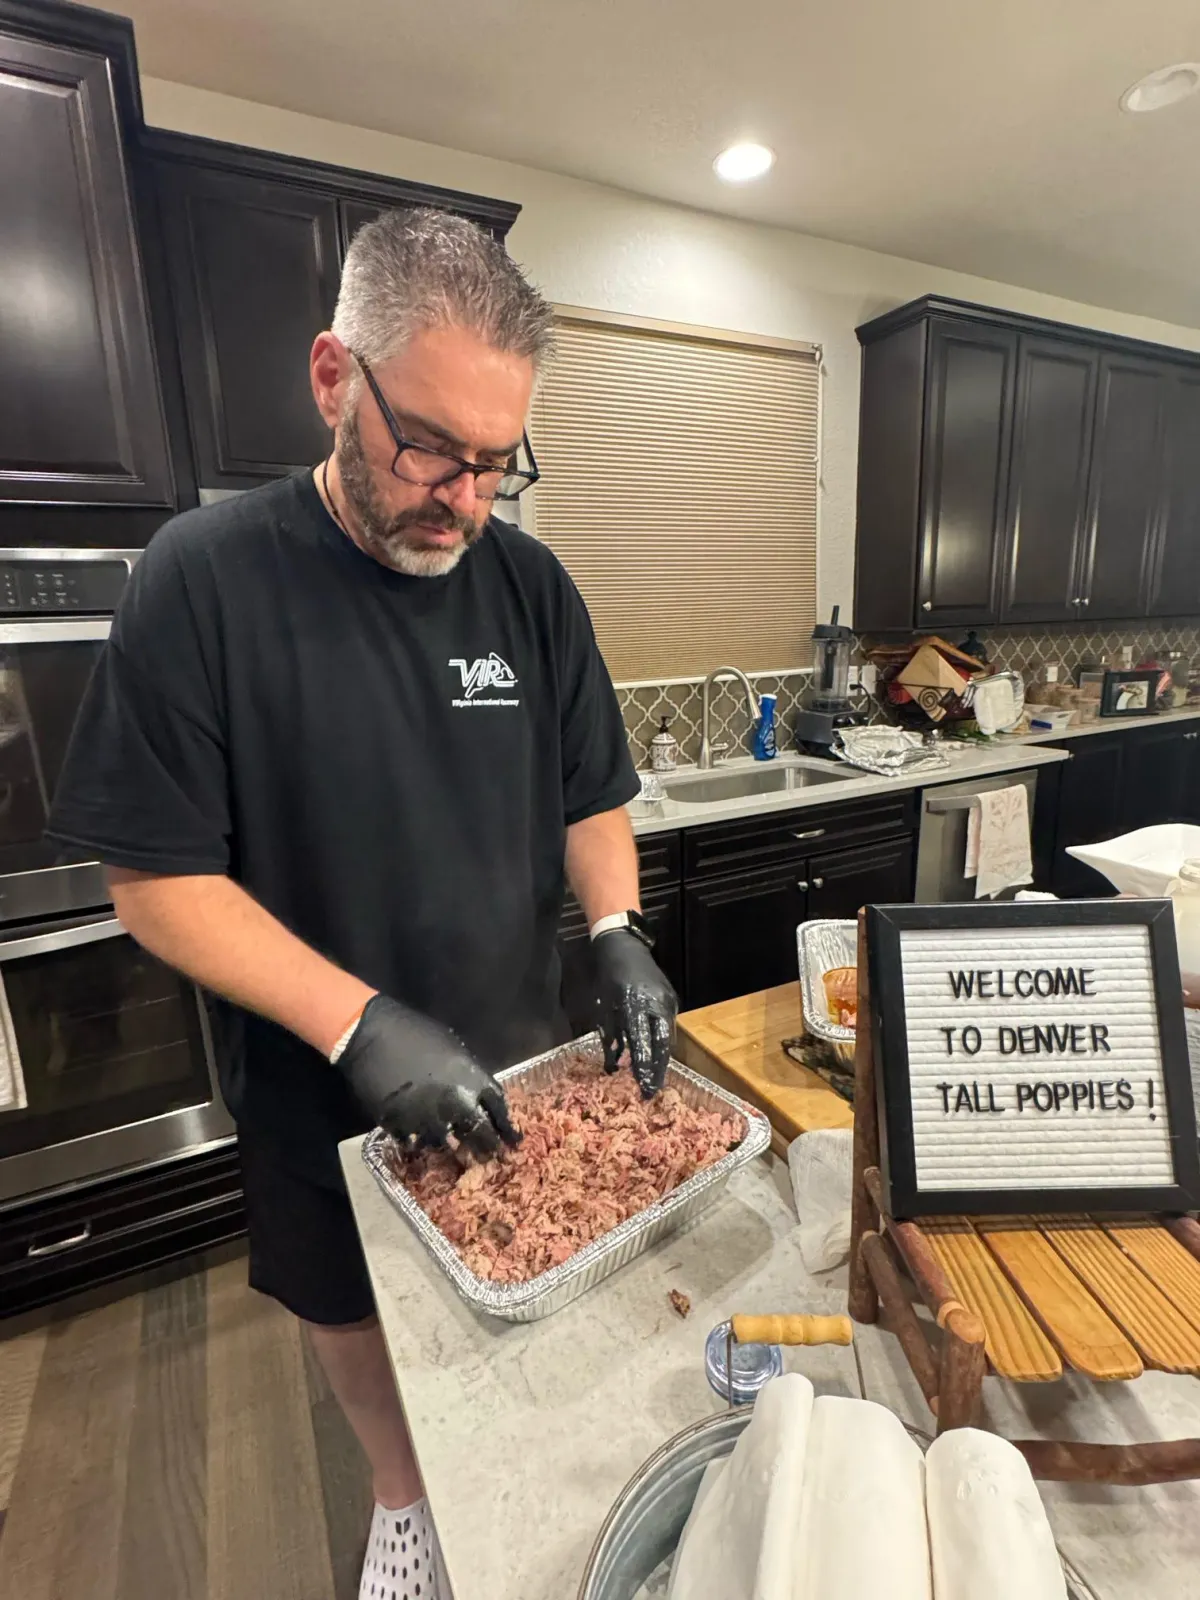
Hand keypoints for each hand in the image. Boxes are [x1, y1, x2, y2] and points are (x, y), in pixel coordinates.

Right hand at [335, 995, 518, 1155]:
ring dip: (451, 1148)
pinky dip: (421, 1144)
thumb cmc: (415, 1033)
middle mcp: (455, 1105)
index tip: (513, 1141)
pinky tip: (421, 1142)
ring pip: (447, 1146)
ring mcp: (427, 1120)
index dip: (507, 1129)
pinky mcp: (401, 1129)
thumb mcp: (453, 1048)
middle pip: (480, 1135)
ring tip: (453, 1153)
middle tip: (490, 1157)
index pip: (499, 1111)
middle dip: (488, 1148)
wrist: (372, 1035)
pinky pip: (417, 1144)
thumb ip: (469, 1074)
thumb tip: (477, 1096)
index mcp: (472, 1080)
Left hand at [592, 929, 677, 1097]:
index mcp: (635, 1005)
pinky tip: (657, 1055)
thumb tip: (613, 1067)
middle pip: (662, 1045)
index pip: (642, 1044)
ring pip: (668, 1037)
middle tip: (653, 1090)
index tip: (644, 1088)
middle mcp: (656, 1004)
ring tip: (654, 1078)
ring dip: (661, 1059)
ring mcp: (667, 1000)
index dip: (644, 1068)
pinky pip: (668, 1026)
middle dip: (658, 1070)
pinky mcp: (672, 999)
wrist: (624, 947)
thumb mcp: (604, 1007)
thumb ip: (611, 1037)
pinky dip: (662, 1043)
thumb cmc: (608, 978)